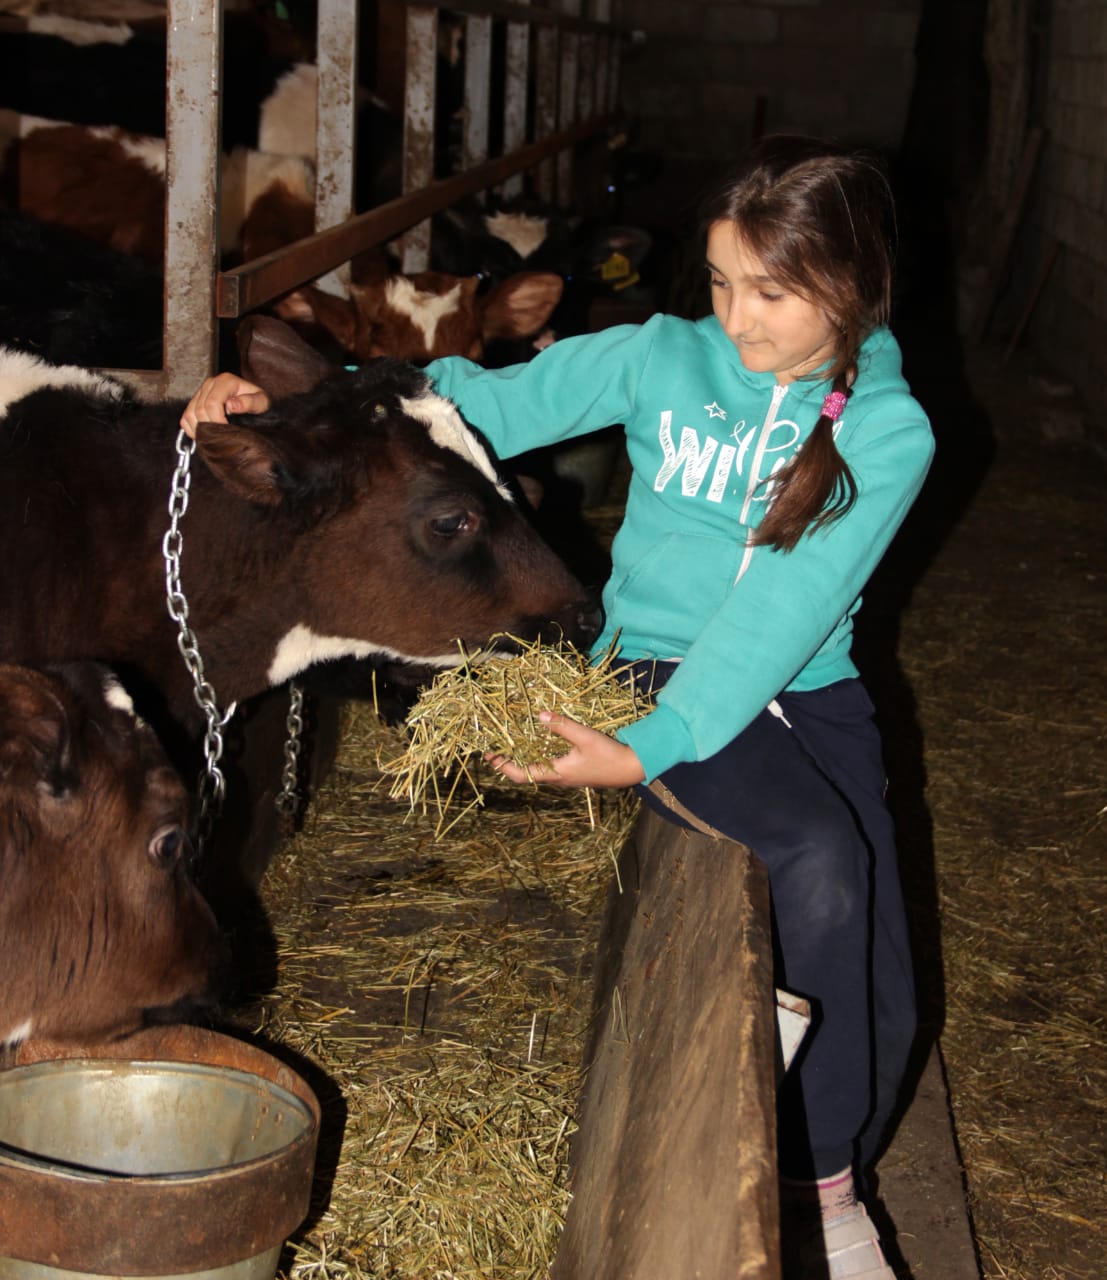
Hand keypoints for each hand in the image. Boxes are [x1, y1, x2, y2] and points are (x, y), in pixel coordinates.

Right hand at [179, 374, 269, 437]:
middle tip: (222, 436)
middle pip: (199, 410)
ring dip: (200, 429)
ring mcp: (201, 392)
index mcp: (225, 381)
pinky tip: (205, 434)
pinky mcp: (195, 402)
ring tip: (215, 436)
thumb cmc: (259, 402)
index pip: (212, 404)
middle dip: (210, 427)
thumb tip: (231, 405)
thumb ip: (249, 402)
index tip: (227, 431)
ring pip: (190, 414)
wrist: (255, 401)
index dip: (217, 421)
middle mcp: (210, 384)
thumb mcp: (261, 402)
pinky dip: (192, 429)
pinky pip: (185, 418)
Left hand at [485, 712, 645, 789]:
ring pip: (538, 769)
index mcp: (556, 773)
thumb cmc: (609, 755)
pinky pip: (550, 766)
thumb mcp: (585, 737)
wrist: (632, 769)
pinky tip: (540, 743)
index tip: (490, 754)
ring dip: (524, 758)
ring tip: (514, 743)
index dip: (502, 766)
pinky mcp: (575, 772)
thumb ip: (562, 725)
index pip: (521, 775)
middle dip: (509, 760)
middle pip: (526, 773)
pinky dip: (539, 756)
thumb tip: (538, 714)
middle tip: (497, 746)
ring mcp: (567, 776)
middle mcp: (558, 778)